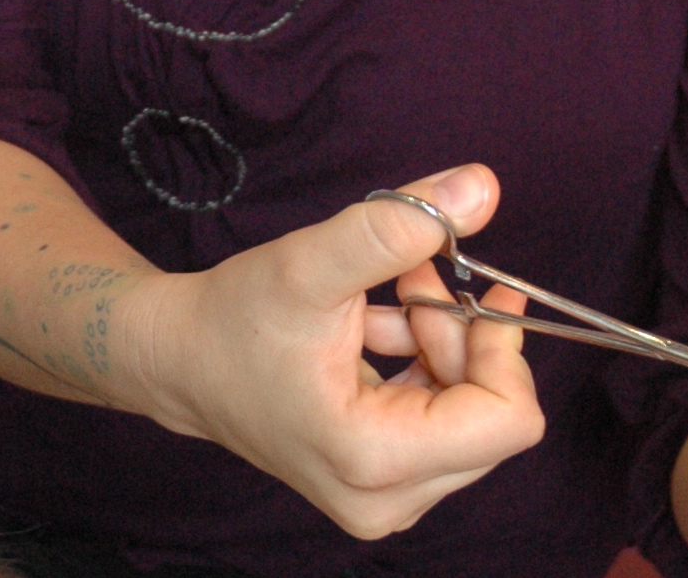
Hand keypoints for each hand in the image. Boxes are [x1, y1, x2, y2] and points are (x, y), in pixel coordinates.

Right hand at [117, 164, 543, 538]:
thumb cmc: (236, 317)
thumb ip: (396, 226)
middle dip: (464, 336)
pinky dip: (426, 360)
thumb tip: (483, 187)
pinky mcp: (378, 482)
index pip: (507, 419)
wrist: (180, 359)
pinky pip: (443, 421)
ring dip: (445, 339)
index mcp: (374, 460)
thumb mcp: (313, 262)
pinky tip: (382, 319)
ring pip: (471, 415)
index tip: (462, 282)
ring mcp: (383, 498)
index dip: (499, 342)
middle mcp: (386, 500)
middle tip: (414, 279)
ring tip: (395, 289)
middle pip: (491, 417)